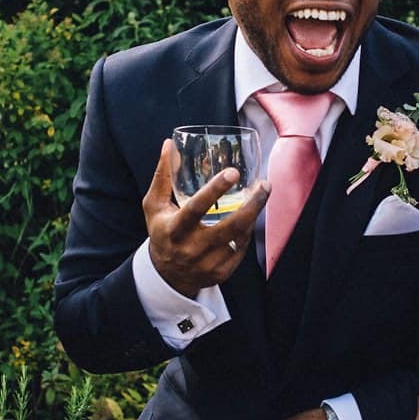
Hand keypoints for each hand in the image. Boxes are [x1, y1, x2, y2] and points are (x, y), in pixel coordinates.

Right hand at [143, 140, 268, 294]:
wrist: (167, 274)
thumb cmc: (162, 232)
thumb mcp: (154, 206)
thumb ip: (162, 177)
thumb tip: (169, 145)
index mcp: (175, 230)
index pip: (196, 208)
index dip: (215, 189)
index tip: (233, 172)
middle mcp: (192, 248)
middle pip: (230, 226)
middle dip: (252, 204)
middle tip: (264, 185)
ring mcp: (209, 263)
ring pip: (240, 237)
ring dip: (255, 214)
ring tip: (262, 195)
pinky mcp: (221, 272)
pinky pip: (241, 249)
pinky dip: (248, 231)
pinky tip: (252, 216)